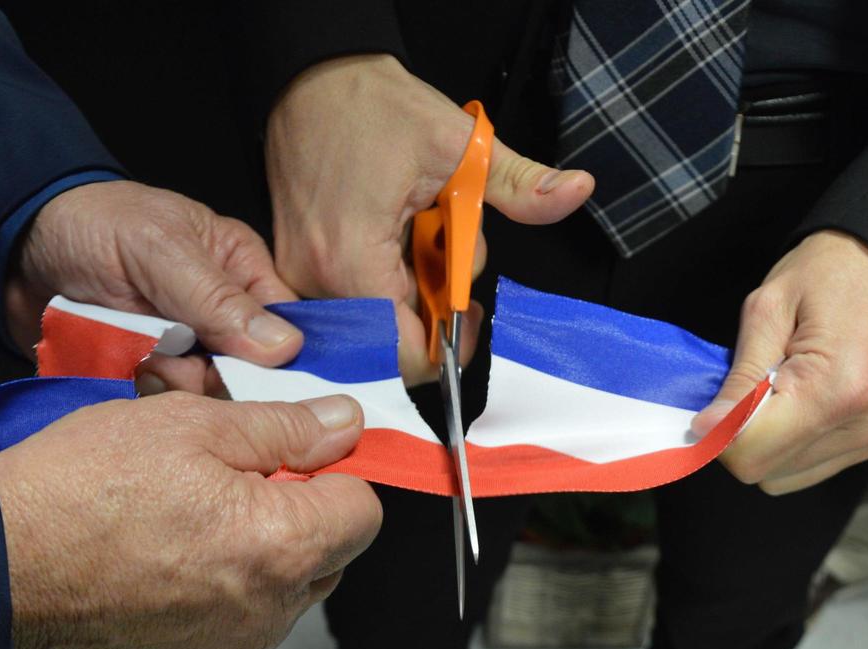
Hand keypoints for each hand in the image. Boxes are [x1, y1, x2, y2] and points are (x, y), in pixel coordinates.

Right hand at [0, 392, 381, 648]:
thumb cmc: (80, 489)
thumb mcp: (189, 425)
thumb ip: (283, 429)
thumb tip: (345, 426)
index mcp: (281, 547)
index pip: (364, 511)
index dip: (334, 472)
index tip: (295, 453)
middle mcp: (268, 612)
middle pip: (330, 554)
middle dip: (300, 512)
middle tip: (231, 477)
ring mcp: (231, 648)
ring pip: (286, 591)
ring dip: (262, 553)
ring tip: (190, 517)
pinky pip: (240, 623)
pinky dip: (223, 591)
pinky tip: (169, 558)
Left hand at [6, 181, 301, 371]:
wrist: (15, 247)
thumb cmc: (94, 225)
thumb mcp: (161, 250)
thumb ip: (219, 300)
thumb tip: (285, 348)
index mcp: (242, 273)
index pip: (287, 330)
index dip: (282, 362)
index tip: (254, 375)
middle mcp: (220, 318)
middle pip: (247, 374)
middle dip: (210, 373)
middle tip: (177, 354)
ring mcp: (183, 350)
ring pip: (202, 396)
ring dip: (168, 381)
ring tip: (136, 350)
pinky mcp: (146, 375)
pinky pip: (160, 405)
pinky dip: (139, 390)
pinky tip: (120, 366)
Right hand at [266, 54, 594, 383]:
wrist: (313, 78)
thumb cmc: (373, 105)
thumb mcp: (460, 143)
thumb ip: (519, 184)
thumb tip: (576, 191)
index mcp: (353, 258)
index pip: (403, 352)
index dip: (447, 346)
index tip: (468, 316)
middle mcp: (315, 277)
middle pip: (390, 338)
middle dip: (429, 306)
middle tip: (446, 255)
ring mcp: (297, 275)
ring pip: (369, 321)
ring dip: (404, 290)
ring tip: (413, 235)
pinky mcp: (291, 267)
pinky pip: (343, 303)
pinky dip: (375, 284)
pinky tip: (388, 242)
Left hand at [691, 230, 867, 493]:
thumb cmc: (829, 274)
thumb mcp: (767, 309)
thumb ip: (739, 378)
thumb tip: (708, 429)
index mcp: (839, 386)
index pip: (753, 452)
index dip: (719, 434)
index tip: (710, 409)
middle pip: (767, 471)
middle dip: (741, 437)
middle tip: (748, 389)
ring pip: (786, 476)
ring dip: (768, 442)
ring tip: (782, 390)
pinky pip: (812, 466)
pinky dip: (793, 442)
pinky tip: (803, 401)